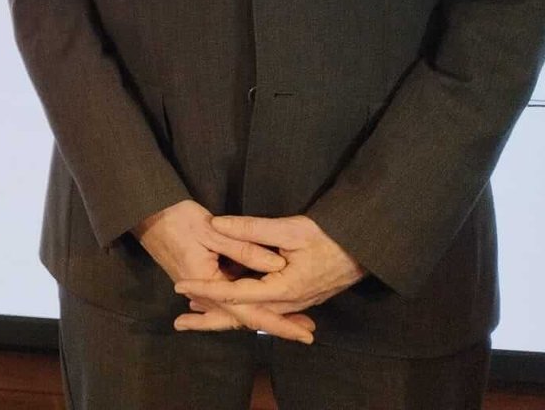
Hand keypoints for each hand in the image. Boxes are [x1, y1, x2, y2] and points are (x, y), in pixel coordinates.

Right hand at [133, 200, 315, 342]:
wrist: (145, 213)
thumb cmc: (176, 218)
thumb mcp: (211, 229)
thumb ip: (244, 248)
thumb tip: (276, 265)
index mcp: (207, 285)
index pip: (249, 313)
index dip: (279, 324)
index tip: (304, 333)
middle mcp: (203, 295)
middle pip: (244, 317)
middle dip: (277, 324)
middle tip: (307, 331)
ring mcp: (200, 289)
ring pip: (236, 309)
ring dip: (264, 314)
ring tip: (293, 318)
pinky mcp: (199, 280)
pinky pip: (226, 300)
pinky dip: (245, 303)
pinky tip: (260, 303)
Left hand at [173, 214, 364, 339]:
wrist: (364, 249)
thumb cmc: (329, 237)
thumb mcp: (289, 229)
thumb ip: (251, 229)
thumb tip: (217, 224)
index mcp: (283, 290)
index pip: (235, 294)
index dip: (206, 288)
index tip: (180, 284)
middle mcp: (287, 304)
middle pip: (242, 316)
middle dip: (210, 318)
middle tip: (180, 321)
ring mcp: (294, 304)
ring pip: (253, 315)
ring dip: (225, 314)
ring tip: (196, 311)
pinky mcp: (298, 299)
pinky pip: (265, 310)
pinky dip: (243, 309)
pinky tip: (229, 304)